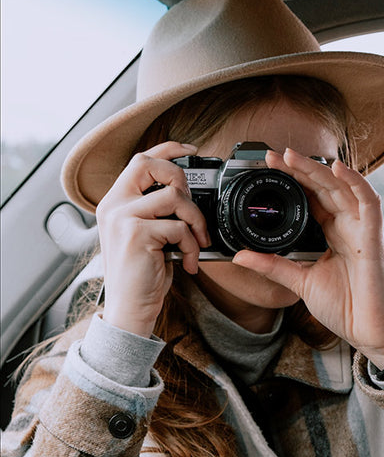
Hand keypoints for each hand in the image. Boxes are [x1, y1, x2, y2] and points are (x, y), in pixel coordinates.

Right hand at [96, 142, 209, 337]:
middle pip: (150, 165)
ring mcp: (122, 218)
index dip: (166, 148)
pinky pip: (178, 227)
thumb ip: (157, 212)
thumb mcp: (148, 235)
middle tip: (190, 208)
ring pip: (173, 197)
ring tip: (197, 243)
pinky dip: (192, 245)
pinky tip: (188, 261)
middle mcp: (114, 205)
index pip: (140, 160)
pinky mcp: (135, 234)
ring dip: (195, 220)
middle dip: (181, 179)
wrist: (130, 308)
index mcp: (116, 202)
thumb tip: (186, 195)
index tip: (190, 150)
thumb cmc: (142, 273)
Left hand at [232, 148, 383, 366]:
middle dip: (300, 169)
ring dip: (318, 171)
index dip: (293, 181)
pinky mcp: (374, 239)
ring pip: (342, 189)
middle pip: (324, 188)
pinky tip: (337, 168)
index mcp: (331, 233)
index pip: (312, 198)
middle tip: (275, 156)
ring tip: (292, 156)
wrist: (368, 334)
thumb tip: (240, 256)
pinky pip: (369, 203)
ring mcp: (361, 230)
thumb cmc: (344, 306)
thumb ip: (272, 266)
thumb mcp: (298, 281)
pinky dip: (355, 183)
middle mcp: (346, 226)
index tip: (270, 168)